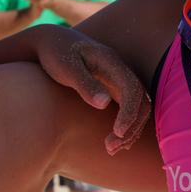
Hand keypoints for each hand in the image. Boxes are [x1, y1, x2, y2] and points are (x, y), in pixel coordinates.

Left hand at [33, 29, 150, 155]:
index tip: (117, 132)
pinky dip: (126, 125)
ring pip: (137, 107)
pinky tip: (114, 140)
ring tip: (111, 149)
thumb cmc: (55, 53)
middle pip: (141, 101)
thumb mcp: (66, 68)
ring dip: (130, 129)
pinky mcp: (113, 88)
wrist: (49, 42)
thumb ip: (84, 84)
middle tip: (111, 148)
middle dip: (131, 126)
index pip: (132, 89)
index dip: (129, 112)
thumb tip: (104, 104)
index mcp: (111, 62)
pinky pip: (128, 108)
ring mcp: (118, 80)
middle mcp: (120, 71)